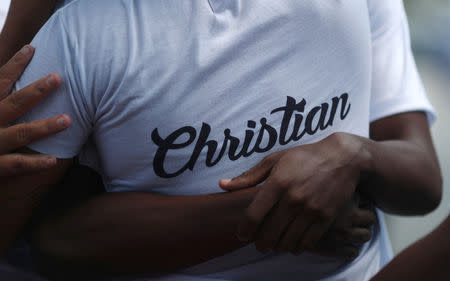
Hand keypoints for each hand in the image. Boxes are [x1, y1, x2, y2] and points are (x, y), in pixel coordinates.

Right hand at [0, 45, 70, 176]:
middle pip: (14, 103)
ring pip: (20, 134)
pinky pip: (15, 166)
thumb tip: (4, 83)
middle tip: (58, 78)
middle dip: (36, 91)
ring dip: (44, 127)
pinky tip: (54, 160)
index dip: (14, 65)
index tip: (31, 49)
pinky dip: (34, 164)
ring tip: (67, 120)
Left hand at [220, 132, 369, 253]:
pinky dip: (297, 247)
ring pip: (287, 241)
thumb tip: (223, 185)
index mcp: (277, 183)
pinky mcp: (326, 217)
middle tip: (259, 244)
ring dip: (278, 247)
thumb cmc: (305, 157)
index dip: (244, 230)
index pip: (253, 215)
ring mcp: (310, 209)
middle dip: (260, 244)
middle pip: (269, 233)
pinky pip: (307, 242)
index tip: (241, 235)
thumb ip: (249, 176)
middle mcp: (293, 198)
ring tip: (276, 244)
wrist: (342, 158)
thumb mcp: (275, 160)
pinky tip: (293, 244)